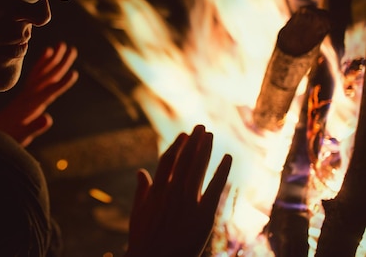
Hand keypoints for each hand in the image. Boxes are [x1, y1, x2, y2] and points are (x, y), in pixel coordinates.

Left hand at [0, 42, 78, 145]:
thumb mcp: (20, 136)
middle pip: (46, 77)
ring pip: (42, 72)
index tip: (73, 74)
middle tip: (72, 49)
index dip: (60, 84)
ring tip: (62, 45)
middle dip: (60, 64)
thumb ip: (34, 128)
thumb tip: (48, 118)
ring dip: (52, 58)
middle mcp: (28, 95)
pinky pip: (35, 73)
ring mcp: (26, 92)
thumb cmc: (7, 136)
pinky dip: (42, 62)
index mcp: (29, 107)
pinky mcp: (26, 91)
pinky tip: (48, 51)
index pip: (47, 93)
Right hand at [126, 125, 231, 256]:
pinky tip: (227, 157)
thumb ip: (142, 191)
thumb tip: (140, 172)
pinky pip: (215, 188)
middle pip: (185, 160)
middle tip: (201, 127)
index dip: (177, 146)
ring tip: (210, 135)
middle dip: (194, 142)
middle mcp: (172, 192)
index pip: (167, 160)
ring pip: (198, 168)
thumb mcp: (139, 214)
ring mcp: (188, 203)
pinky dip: (222, 171)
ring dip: (205, 149)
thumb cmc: (145, 240)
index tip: (185, 135)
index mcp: (156, 191)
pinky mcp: (203, 216)